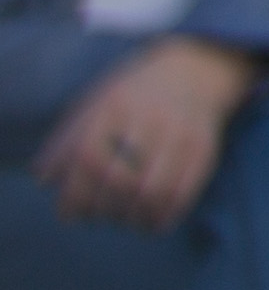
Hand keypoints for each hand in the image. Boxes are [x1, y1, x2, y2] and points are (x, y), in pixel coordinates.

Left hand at [34, 34, 245, 230]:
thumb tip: (43, 181)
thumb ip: (65, 140)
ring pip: (153, 192)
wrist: (196, 67)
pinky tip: (153, 222)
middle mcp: (150, 117)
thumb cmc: (132, 94)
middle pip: (120, 180)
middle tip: (99, 217)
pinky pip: (184, 192)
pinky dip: (165, 216)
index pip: (88, 158)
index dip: (75, 195)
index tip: (71, 214)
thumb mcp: (94, 104)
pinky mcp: (205, 148)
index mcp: (115, 105)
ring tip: (125, 219)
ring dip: (133, 217)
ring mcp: (181, 133)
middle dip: (103, 210)